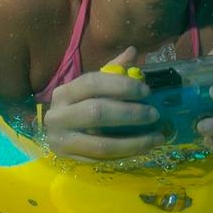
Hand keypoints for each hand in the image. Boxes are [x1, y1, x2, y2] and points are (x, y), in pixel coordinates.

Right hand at [44, 46, 165, 159]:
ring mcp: (62, 141)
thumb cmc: (79, 105)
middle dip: (130, 114)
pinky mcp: (69, 161)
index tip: (147, 92)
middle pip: (96, 113)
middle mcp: (58, 116)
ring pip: (101, 144)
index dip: (121, 86)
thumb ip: (112, 71)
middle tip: (154, 114)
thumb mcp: (91, 87)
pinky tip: (143, 149)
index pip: (92, 83)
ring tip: (157, 138)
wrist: (56, 133)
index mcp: (64, 92)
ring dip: (133, 142)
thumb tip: (132, 51)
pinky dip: (125, 155)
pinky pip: (102, 161)